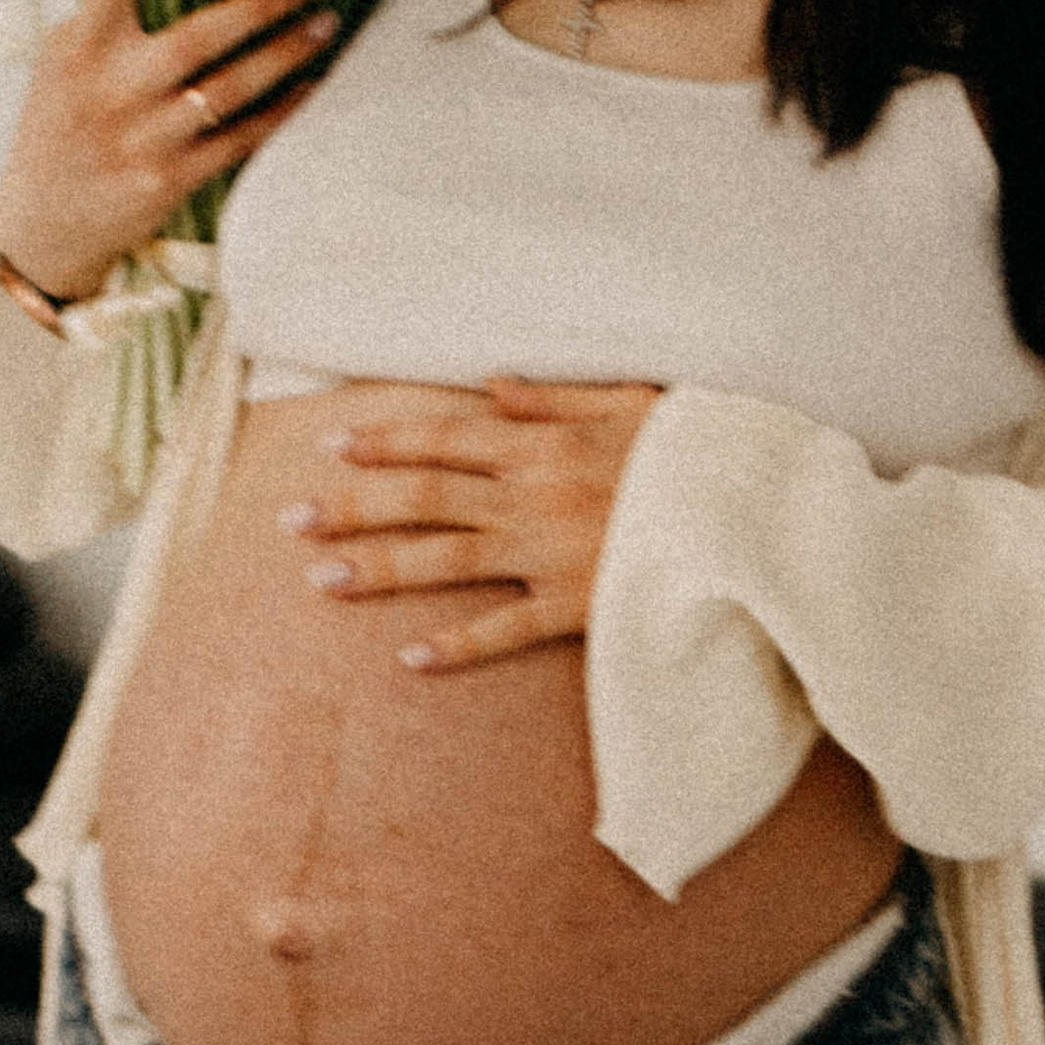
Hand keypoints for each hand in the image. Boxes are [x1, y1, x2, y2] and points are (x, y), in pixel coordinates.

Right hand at [0, 0, 339, 304]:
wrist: (41, 228)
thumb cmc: (59, 125)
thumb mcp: (60, 61)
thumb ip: (102, 14)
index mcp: (80, 49)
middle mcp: (113, 92)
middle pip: (197, 39)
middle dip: (260, 3)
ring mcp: (144, 140)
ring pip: (230, 90)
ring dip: (286, 54)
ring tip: (329, 21)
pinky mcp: (169, 181)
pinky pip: (239, 140)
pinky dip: (281, 111)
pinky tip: (314, 85)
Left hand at [284, 376, 663, 671]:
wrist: (756, 511)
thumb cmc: (701, 450)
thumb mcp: (634, 401)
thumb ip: (556, 397)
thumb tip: (489, 387)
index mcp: (545, 442)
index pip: (444, 438)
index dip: (385, 442)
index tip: (332, 446)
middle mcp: (534, 496)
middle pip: (424, 499)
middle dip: (352, 507)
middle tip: (289, 519)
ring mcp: (551, 554)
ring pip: (445, 561)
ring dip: (377, 570)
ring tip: (318, 581)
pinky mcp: (579, 605)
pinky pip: (505, 629)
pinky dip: (456, 645)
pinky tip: (408, 658)